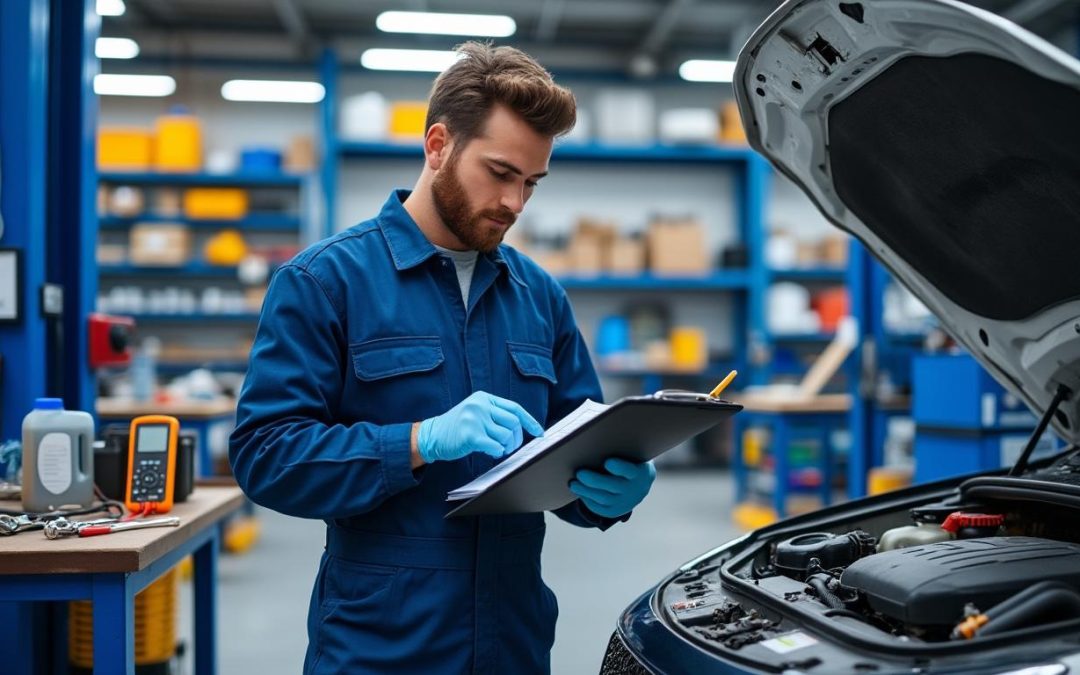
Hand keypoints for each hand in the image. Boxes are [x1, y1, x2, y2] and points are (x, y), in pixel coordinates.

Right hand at [417, 391, 543, 463]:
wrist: (431, 436)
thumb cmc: (456, 428)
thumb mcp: (475, 412)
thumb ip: (495, 414)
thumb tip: (521, 427)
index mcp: (484, 398)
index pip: (514, 408)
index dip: (529, 421)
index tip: (539, 432)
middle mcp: (480, 405)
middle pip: (513, 423)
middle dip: (516, 439)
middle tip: (509, 447)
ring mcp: (475, 419)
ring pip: (506, 436)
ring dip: (505, 447)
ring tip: (496, 448)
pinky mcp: (470, 435)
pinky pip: (495, 446)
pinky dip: (497, 452)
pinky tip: (490, 451)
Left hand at [569, 457, 656, 518]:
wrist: (639, 484)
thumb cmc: (630, 460)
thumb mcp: (632, 454)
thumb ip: (619, 450)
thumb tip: (594, 441)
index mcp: (641, 472)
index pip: (630, 470)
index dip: (620, 467)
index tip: (607, 462)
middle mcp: (635, 489)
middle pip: (613, 486)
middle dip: (595, 480)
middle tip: (579, 473)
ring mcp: (625, 502)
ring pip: (603, 498)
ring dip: (586, 491)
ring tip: (573, 483)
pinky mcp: (615, 511)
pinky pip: (600, 507)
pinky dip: (587, 499)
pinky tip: (579, 490)